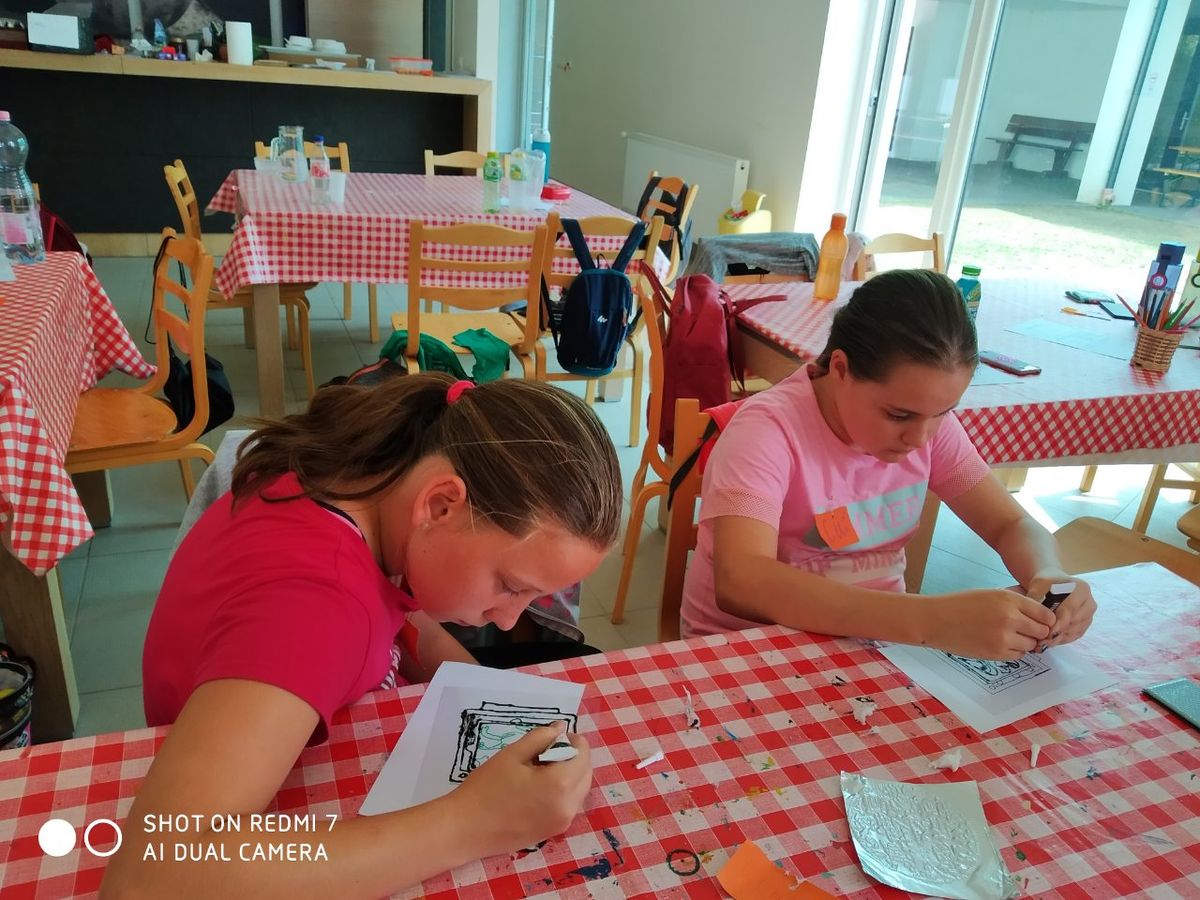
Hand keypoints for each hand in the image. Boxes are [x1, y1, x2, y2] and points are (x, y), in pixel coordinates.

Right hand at [448, 723, 591, 857]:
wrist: (465, 829)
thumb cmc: (486, 787)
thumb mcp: (512, 754)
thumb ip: (540, 737)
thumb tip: (561, 727)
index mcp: (560, 784)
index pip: (583, 754)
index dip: (572, 741)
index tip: (554, 738)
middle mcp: (568, 806)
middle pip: (585, 773)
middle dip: (574, 758)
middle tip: (548, 752)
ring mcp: (562, 823)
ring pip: (580, 791)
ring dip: (570, 776)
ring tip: (543, 770)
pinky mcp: (553, 833)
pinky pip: (569, 806)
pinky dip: (564, 793)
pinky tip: (540, 789)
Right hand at [925, 589, 1056, 659]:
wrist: (936, 619)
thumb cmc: (961, 605)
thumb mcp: (991, 595)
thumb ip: (1016, 605)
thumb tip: (1041, 618)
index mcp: (1009, 599)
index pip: (1046, 615)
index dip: (1045, 620)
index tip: (1040, 622)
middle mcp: (1010, 618)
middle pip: (1042, 632)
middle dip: (1037, 633)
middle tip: (1025, 631)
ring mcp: (1004, 638)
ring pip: (1031, 645)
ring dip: (1024, 642)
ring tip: (1007, 636)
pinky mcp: (996, 653)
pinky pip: (1017, 655)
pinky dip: (1013, 651)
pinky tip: (998, 643)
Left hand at [1024, 572, 1096, 648]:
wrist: (1053, 585)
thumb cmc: (1044, 584)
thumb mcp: (1037, 587)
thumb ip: (1036, 602)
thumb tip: (1036, 621)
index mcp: (1080, 589)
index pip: (1070, 609)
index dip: (1059, 623)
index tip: (1048, 634)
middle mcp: (1089, 602)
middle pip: (1074, 622)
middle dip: (1057, 634)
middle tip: (1042, 642)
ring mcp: (1089, 614)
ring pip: (1075, 631)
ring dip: (1059, 639)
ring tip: (1043, 644)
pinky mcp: (1086, 624)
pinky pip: (1076, 635)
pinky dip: (1063, 639)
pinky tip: (1050, 642)